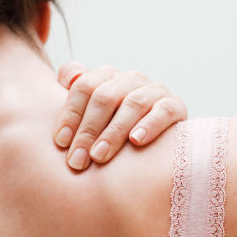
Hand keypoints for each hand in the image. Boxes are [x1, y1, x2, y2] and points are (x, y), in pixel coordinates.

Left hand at [53, 61, 187, 170]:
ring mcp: (155, 90)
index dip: (70, 114)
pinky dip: (149, 125)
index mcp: (108, 76)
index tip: (61, 143)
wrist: (158, 145)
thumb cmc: (113, 130)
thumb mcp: (91, 112)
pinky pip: (163, 111)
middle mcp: (131, 79)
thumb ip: (76, 91)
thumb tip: (69, 78)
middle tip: (77, 160)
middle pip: (105, 96)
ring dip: (114, 132)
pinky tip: (136, 142)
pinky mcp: (176, 105)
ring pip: (132, 103)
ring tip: (99, 156)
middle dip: (88, 130)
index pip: (84, 85)